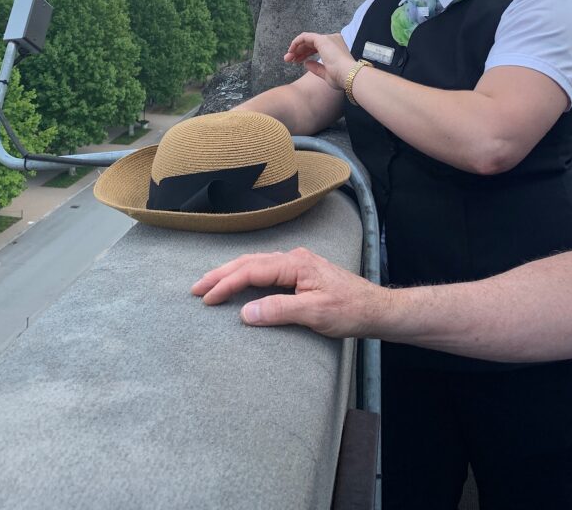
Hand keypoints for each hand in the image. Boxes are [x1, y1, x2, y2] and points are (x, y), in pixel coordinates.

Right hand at [191, 247, 387, 337]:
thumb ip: (280, 311)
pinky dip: (246, 276)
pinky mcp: (300, 274)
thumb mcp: (315, 314)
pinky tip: (239, 283)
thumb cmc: (349, 310)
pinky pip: (265, 271)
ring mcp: (297, 264)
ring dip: (232, 274)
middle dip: (221, 274)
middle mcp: (293, 258)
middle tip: (196, 288)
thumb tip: (246, 313)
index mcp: (295, 264)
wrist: (375, 308)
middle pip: (249, 262)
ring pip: (256, 265)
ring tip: (210, 285)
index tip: (206, 298)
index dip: (226, 284)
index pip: (252, 271)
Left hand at [284, 32, 354, 90]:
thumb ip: (317, 68)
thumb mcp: (327, 74)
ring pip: (307, 40)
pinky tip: (291, 50)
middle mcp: (333, 40)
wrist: (349, 75)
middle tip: (288, 60)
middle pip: (311, 44)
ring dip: (296, 48)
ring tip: (288, 58)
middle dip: (298, 51)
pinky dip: (297, 42)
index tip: (296, 62)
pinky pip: (305, 36)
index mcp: (336, 48)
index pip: (317, 47)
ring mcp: (328, 38)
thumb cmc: (342, 77)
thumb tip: (306, 63)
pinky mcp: (322, 39)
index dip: (305, 54)